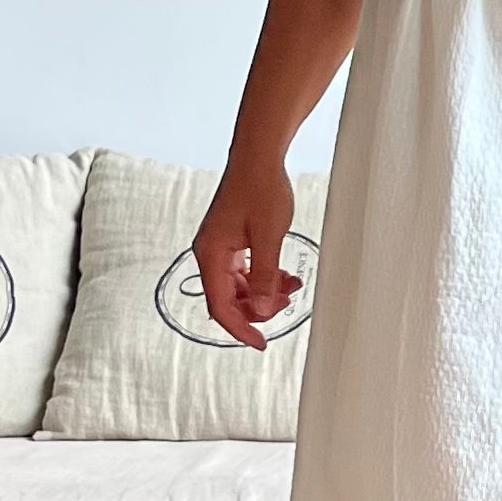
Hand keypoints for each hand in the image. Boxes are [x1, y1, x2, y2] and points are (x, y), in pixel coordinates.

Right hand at [191, 160, 301, 350]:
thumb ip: (265, 276)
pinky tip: (284, 275)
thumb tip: (260, 310)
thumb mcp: (269, 237)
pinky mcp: (232, 240)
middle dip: (257, 307)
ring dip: (263, 292)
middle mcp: (210, 253)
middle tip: (285, 302)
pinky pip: (244, 270)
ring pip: (239, 286)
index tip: (260, 343)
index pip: (220, 306)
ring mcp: (220, 247)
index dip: (240, 328)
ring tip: (291, 286)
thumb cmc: (261, 188)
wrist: (259, 157)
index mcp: (210, 255)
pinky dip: (263, 277)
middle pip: (229, 299)